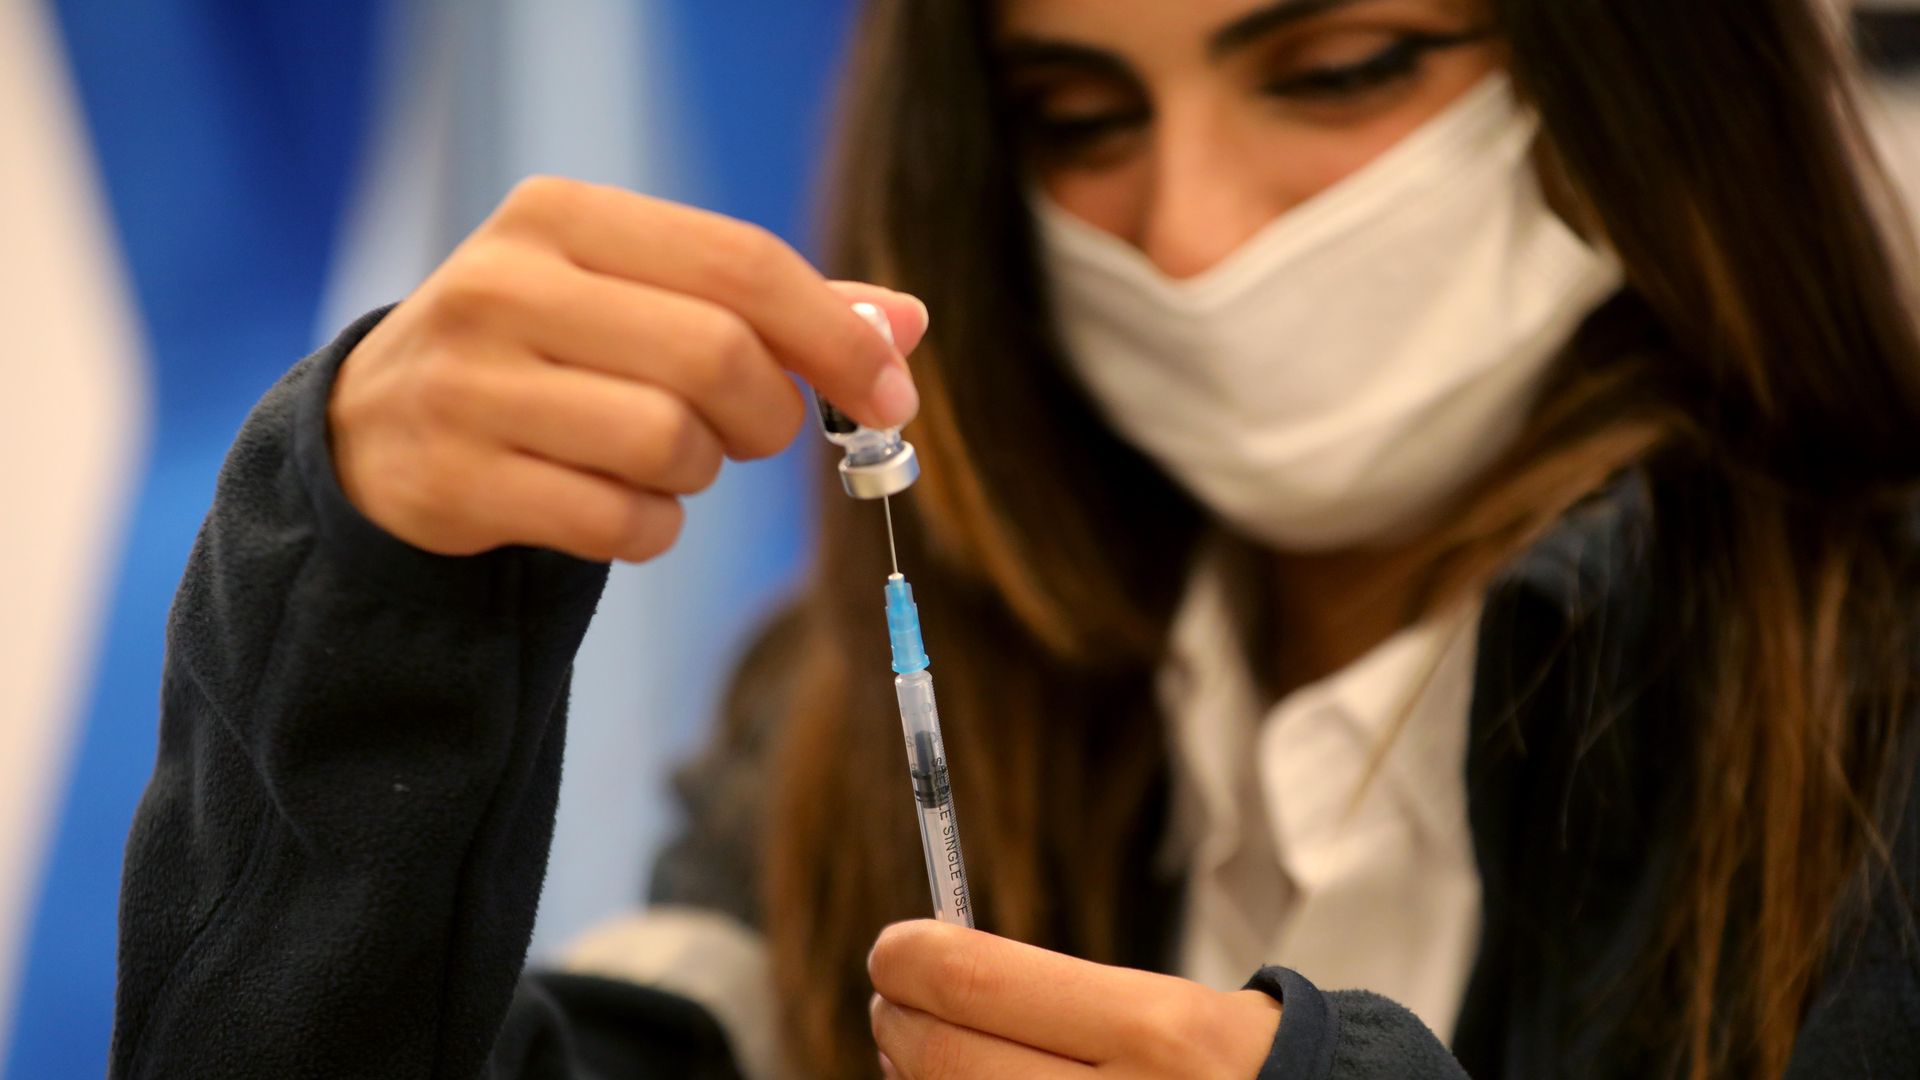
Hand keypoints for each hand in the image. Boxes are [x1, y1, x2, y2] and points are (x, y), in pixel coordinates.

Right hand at [328, 175, 927, 562]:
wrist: (379, 431)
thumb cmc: (548, 352)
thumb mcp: (638, 295)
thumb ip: (771, 306)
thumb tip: (905, 324)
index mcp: (561, 216)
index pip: (742, 262)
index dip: (837, 335)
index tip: (890, 395)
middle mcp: (505, 284)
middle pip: (716, 356)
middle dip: (770, 413)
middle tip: (756, 433)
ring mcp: (470, 384)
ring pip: (669, 444)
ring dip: (700, 474)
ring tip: (663, 460)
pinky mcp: (457, 480)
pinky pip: (619, 523)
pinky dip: (651, 529)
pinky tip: (617, 504)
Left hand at [869, 920, 1281, 1078]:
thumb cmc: (1229, 1072)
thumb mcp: (1168, 1009)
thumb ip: (1058, 996)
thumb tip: (929, 975)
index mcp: (1157, 1030)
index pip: (977, 981)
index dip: (911, 960)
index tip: (895, 950)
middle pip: (948, 1056)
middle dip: (900, 1022)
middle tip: (893, 1001)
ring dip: (915, 1077)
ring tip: (924, 1053)